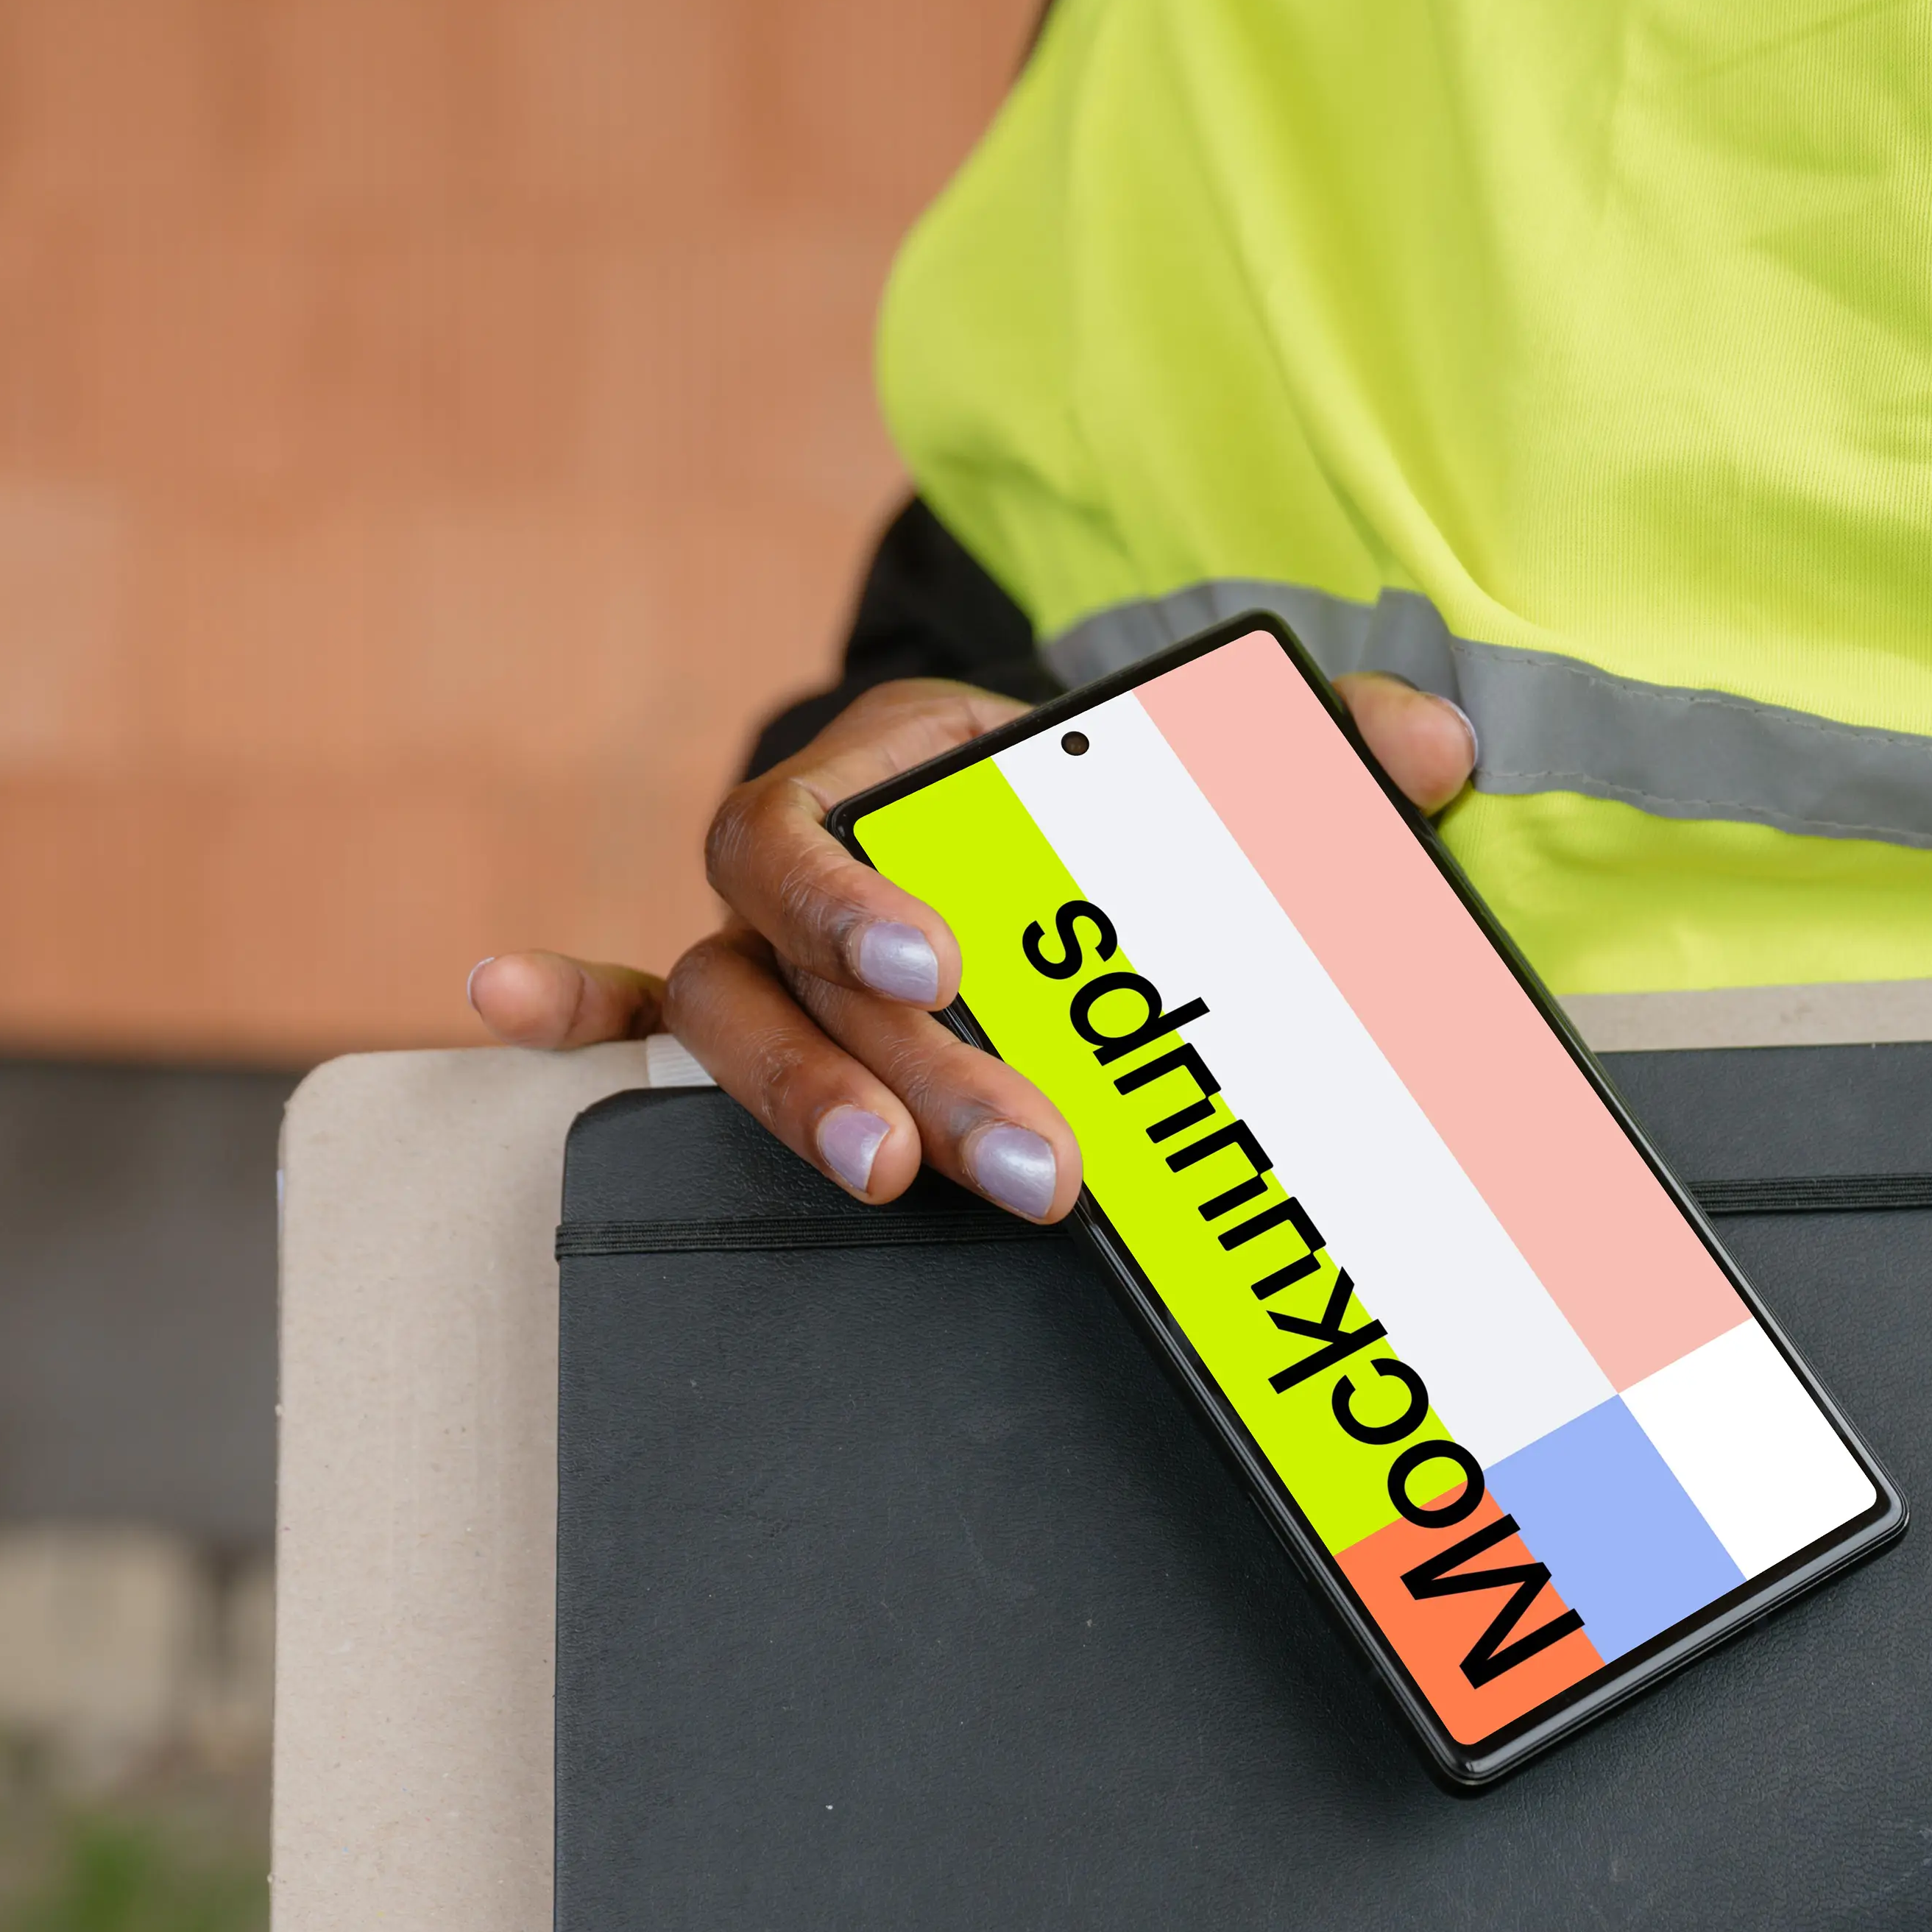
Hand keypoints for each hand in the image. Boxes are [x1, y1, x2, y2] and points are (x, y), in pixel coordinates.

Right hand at [468, 671, 1476, 1216]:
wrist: (1060, 804)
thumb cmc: (1127, 794)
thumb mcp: (1219, 766)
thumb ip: (1317, 747)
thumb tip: (1437, 749)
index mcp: (905, 765)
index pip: (821, 823)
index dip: (858, 903)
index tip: (945, 972)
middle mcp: (814, 855)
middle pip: (798, 967)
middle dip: (904, 1070)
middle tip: (1030, 1163)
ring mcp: (773, 941)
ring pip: (736, 1023)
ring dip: (804, 1108)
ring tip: (890, 1184)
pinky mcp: (767, 1007)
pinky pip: (636, 1007)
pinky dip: (563, 1013)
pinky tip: (494, 1012)